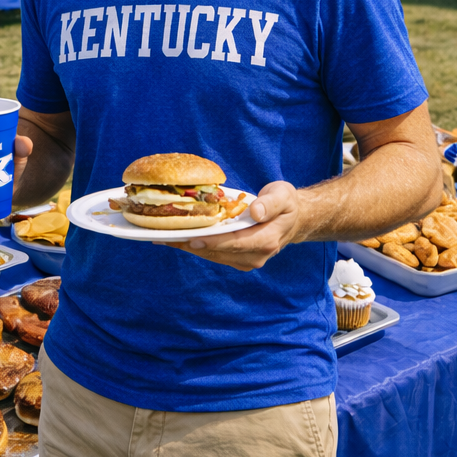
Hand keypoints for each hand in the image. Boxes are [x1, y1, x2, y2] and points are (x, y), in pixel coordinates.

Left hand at [156, 180, 303, 270]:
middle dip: (191, 243)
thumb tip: (255, 212)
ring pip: (211, 255)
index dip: (212, 242)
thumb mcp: (283, 195)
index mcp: (266, 241)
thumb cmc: (286, 203)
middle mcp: (255, 256)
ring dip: (188, 246)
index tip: (191, 238)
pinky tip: (176, 237)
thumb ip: (270, 203)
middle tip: (165, 235)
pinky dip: (194, 246)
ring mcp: (246, 261)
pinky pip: (212, 253)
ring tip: (163, 236)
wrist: (293, 220)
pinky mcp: (237, 260)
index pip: (234, 243)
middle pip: (218, 251)